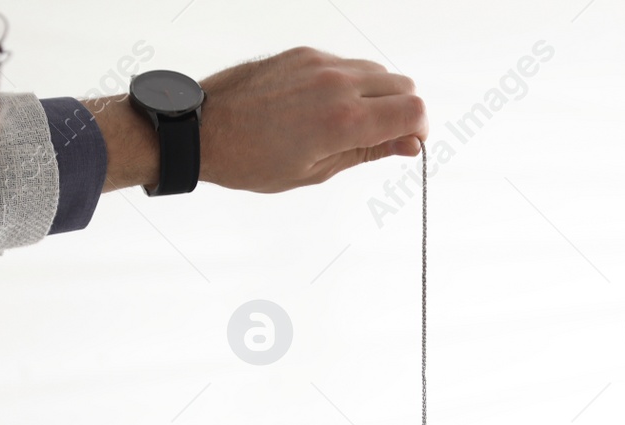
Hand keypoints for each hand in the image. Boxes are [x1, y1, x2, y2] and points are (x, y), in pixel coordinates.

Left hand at [198, 47, 426, 191]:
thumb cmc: (252, 160)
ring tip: (349, 123)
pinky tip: (323, 107)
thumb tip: (408, 144)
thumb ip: (368, 152)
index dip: (420, 130)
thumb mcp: (317, 171)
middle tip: (384, 136)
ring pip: (377, 71)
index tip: (408, 144)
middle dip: (404, 111)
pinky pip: (345, 64)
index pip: (413, 111)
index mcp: (343, 122)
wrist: (204, 129)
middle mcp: (337, 84)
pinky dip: (349, 84)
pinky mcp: (304, 53)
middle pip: (403, 85)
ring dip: (378, 96)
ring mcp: (319, 64)